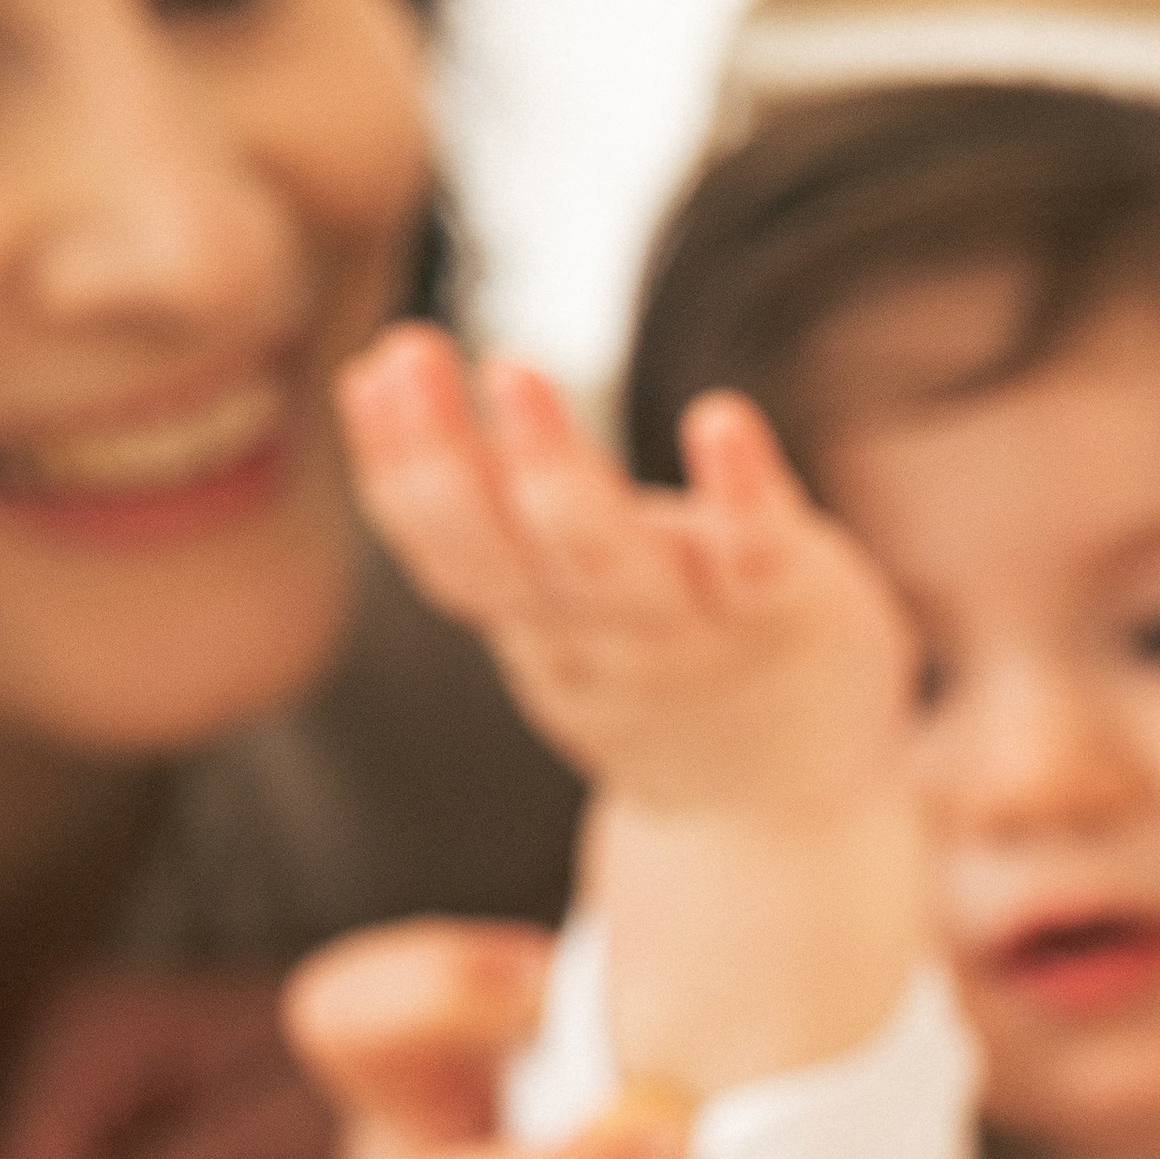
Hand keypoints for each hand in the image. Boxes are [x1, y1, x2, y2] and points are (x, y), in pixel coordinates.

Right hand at [337, 324, 912, 829]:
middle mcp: (602, 632)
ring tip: (512, 373)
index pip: (449, 554)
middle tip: (411, 351)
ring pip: (612, 562)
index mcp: (537, 623)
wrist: (783, 808)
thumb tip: (380, 378)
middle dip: (449, 459)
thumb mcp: (551, 607)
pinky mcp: (789, 611)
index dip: (400, 469)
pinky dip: (740, 492)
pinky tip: (721, 419)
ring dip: (556, 472)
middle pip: (509, 556)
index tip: (370, 368)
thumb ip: (486, 517)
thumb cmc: (658, 670)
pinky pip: (759, 557)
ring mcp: (695, 628)